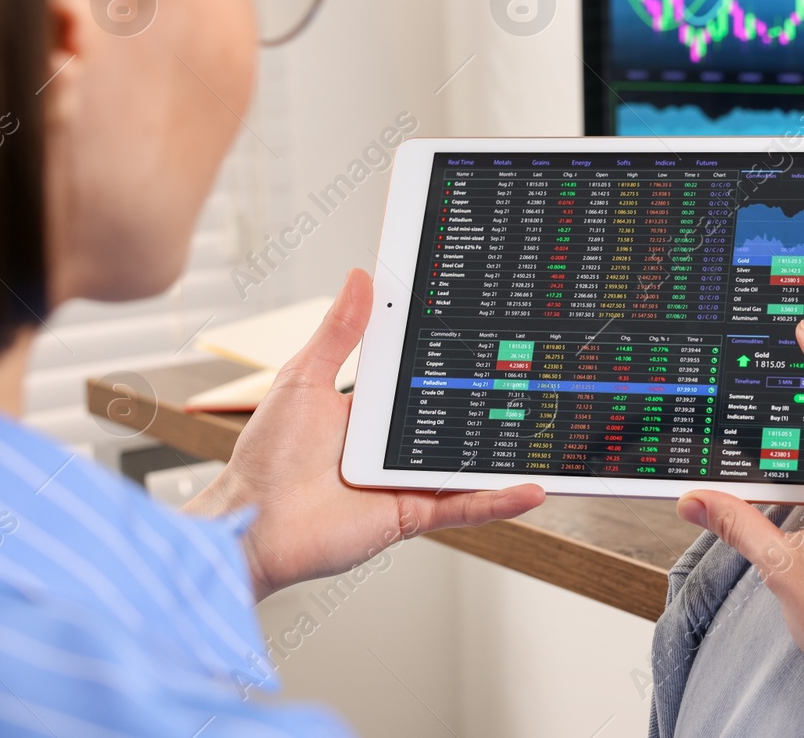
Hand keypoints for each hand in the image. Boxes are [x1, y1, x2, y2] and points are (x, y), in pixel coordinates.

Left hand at [184, 269, 544, 599]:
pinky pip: (464, 506)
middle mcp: (395, 443)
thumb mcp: (304, 380)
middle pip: (458, 416)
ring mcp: (408, 478)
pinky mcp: (413, 512)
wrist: (252, 524)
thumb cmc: (266, 458)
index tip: (486, 324)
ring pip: (471, 462)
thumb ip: (338, 333)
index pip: (425, 373)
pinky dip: (500, 501)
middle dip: (497, 399)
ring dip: (511, 452)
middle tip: (538, 372)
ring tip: (550, 433)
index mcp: (374, 408)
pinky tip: (532, 489)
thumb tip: (361, 278)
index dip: (455, 352)